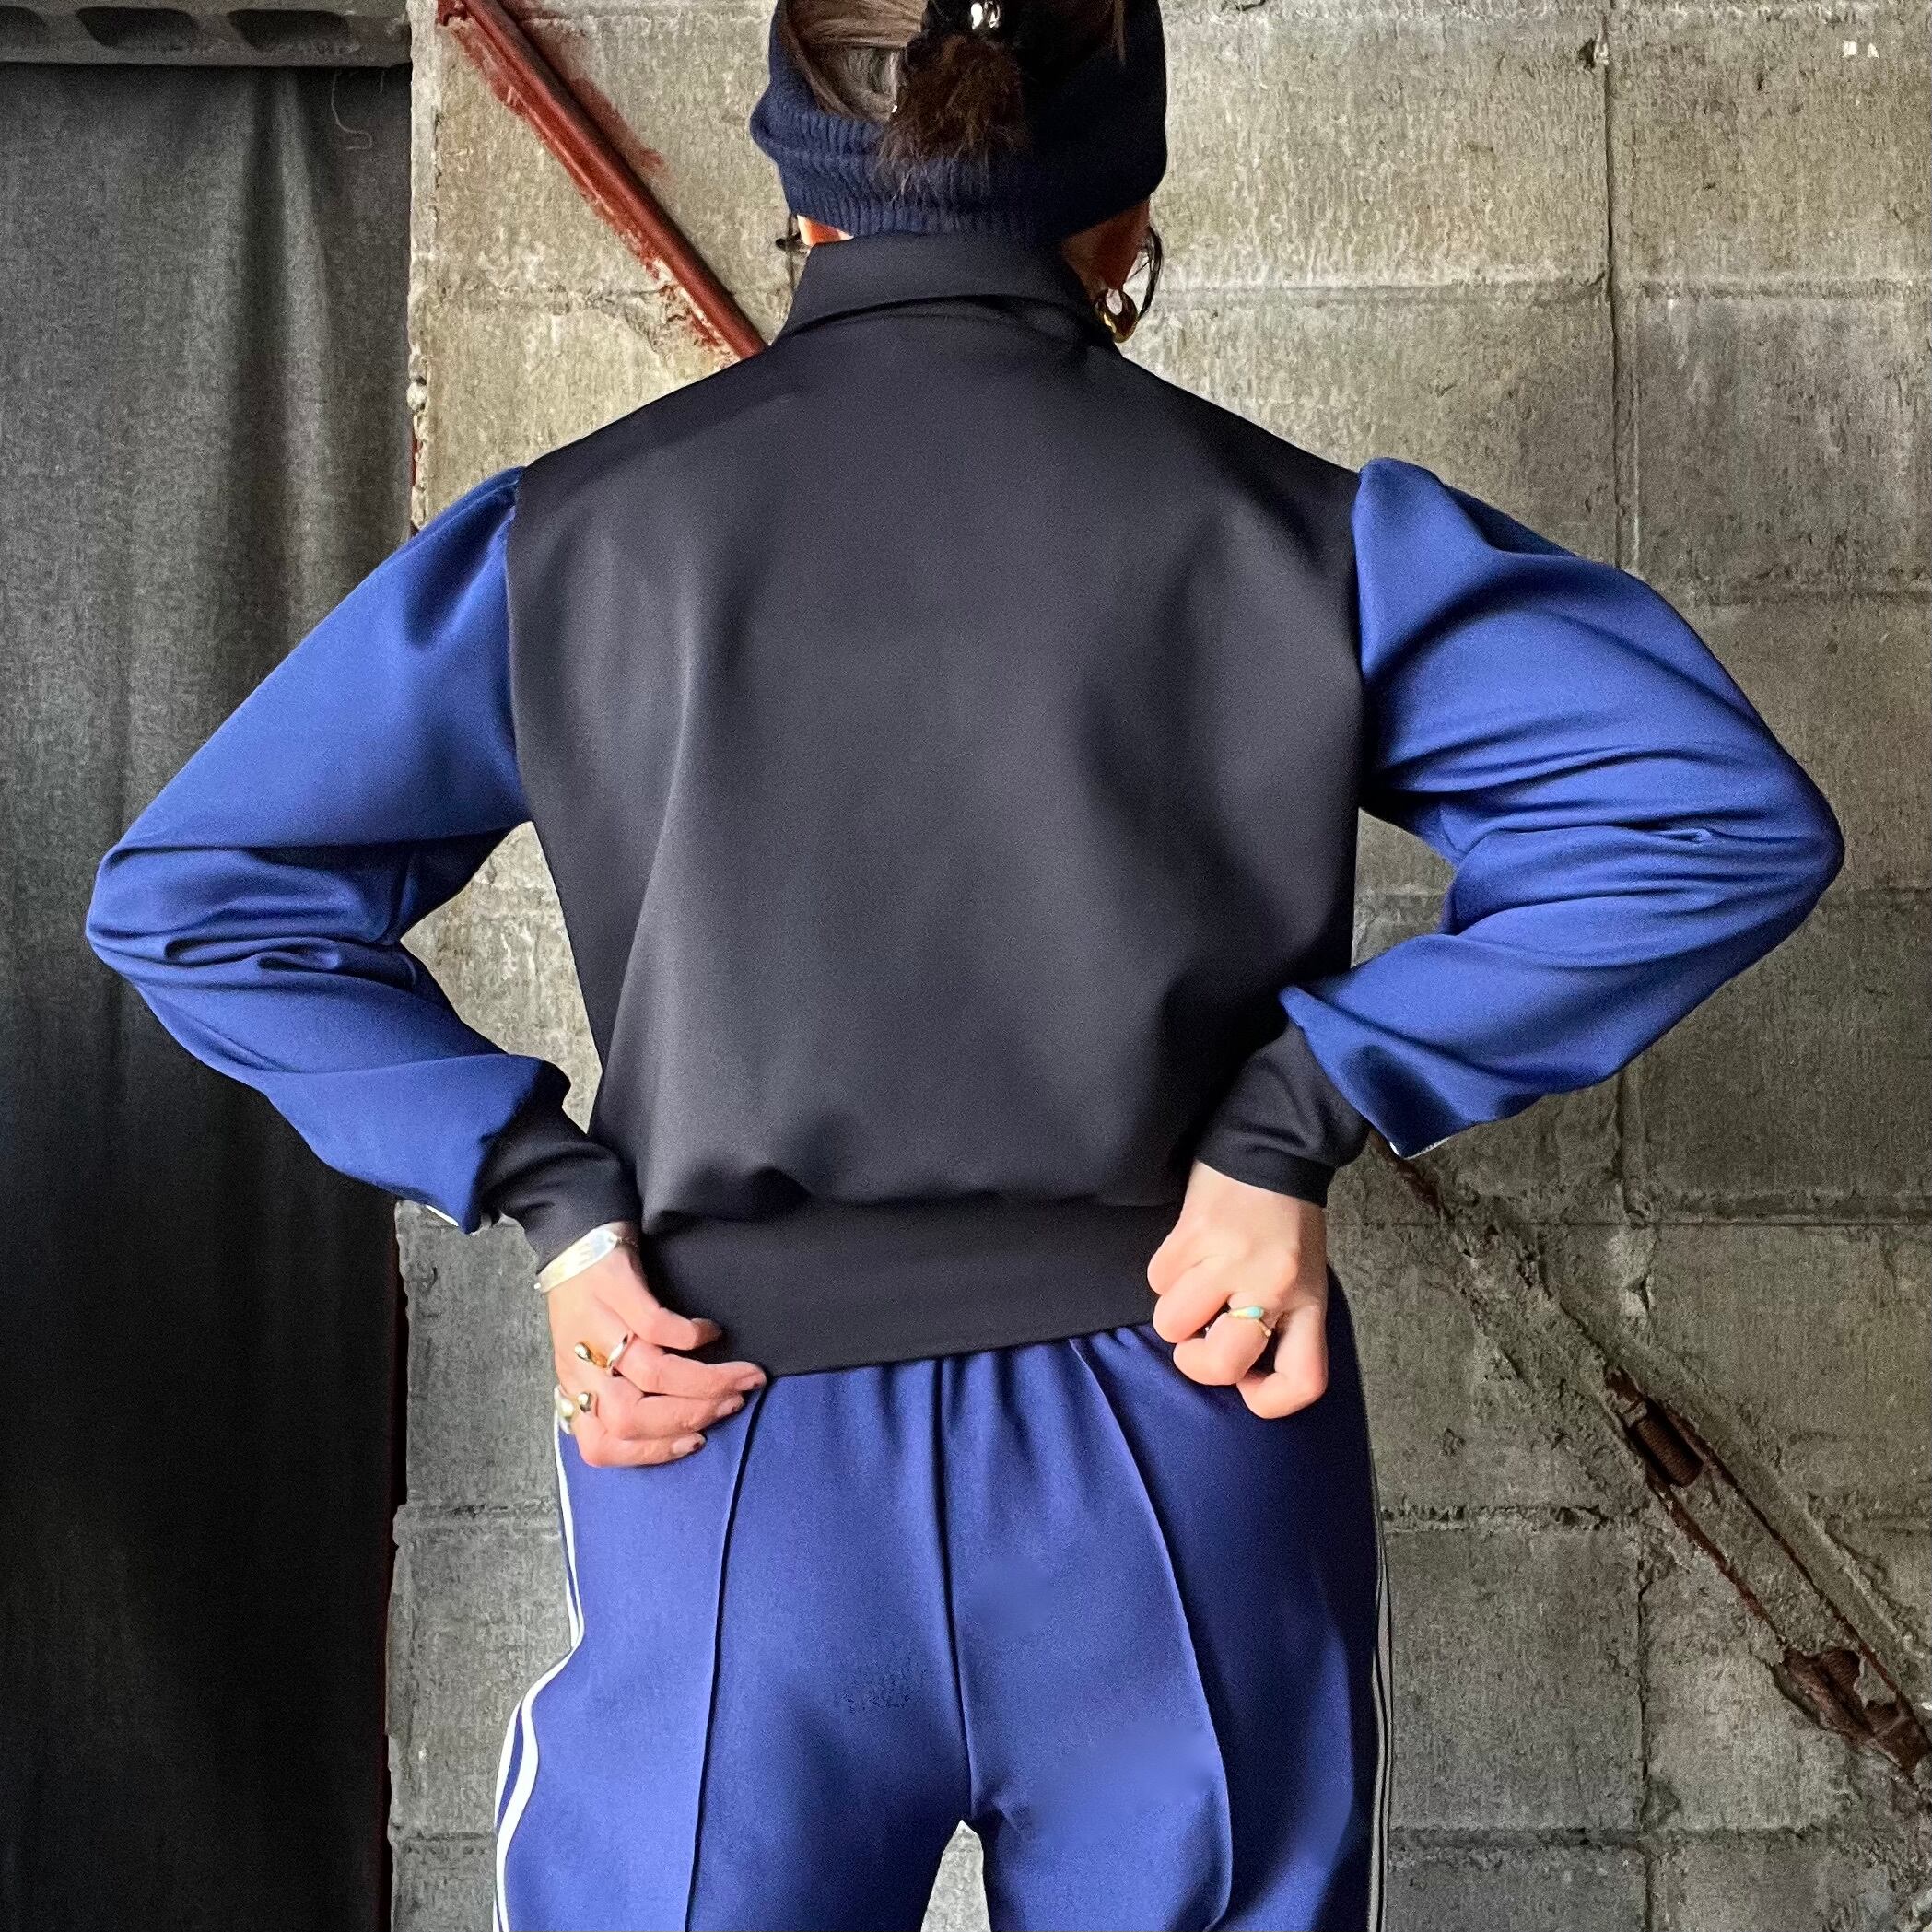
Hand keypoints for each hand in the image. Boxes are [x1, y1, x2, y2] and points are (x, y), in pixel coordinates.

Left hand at [546, 1240, 766, 1466]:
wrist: (572, 1237)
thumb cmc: (590, 1303)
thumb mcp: (594, 1357)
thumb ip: (621, 1392)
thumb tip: (682, 1422)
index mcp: (575, 1389)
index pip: (601, 1445)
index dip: (652, 1453)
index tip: (696, 1443)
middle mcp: (581, 1364)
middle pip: (629, 1417)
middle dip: (689, 1418)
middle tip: (731, 1405)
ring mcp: (595, 1326)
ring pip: (651, 1374)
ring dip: (705, 1382)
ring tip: (740, 1377)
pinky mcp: (614, 1288)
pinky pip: (656, 1324)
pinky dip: (691, 1335)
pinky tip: (711, 1331)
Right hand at [1146, 1161, 1329, 1419]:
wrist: (1271, 1143)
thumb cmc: (1286, 1219)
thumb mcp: (1304, 1274)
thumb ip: (1281, 1319)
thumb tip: (1235, 1367)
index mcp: (1309, 1299)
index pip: (1304, 1381)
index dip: (1268, 1400)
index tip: (1249, 1382)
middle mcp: (1274, 1284)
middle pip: (1223, 1364)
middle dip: (1197, 1362)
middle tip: (1199, 1340)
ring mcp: (1231, 1258)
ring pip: (1173, 1322)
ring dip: (1175, 1309)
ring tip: (1194, 1282)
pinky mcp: (1193, 1231)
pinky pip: (1158, 1278)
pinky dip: (1166, 1273)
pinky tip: (1187, 1252)